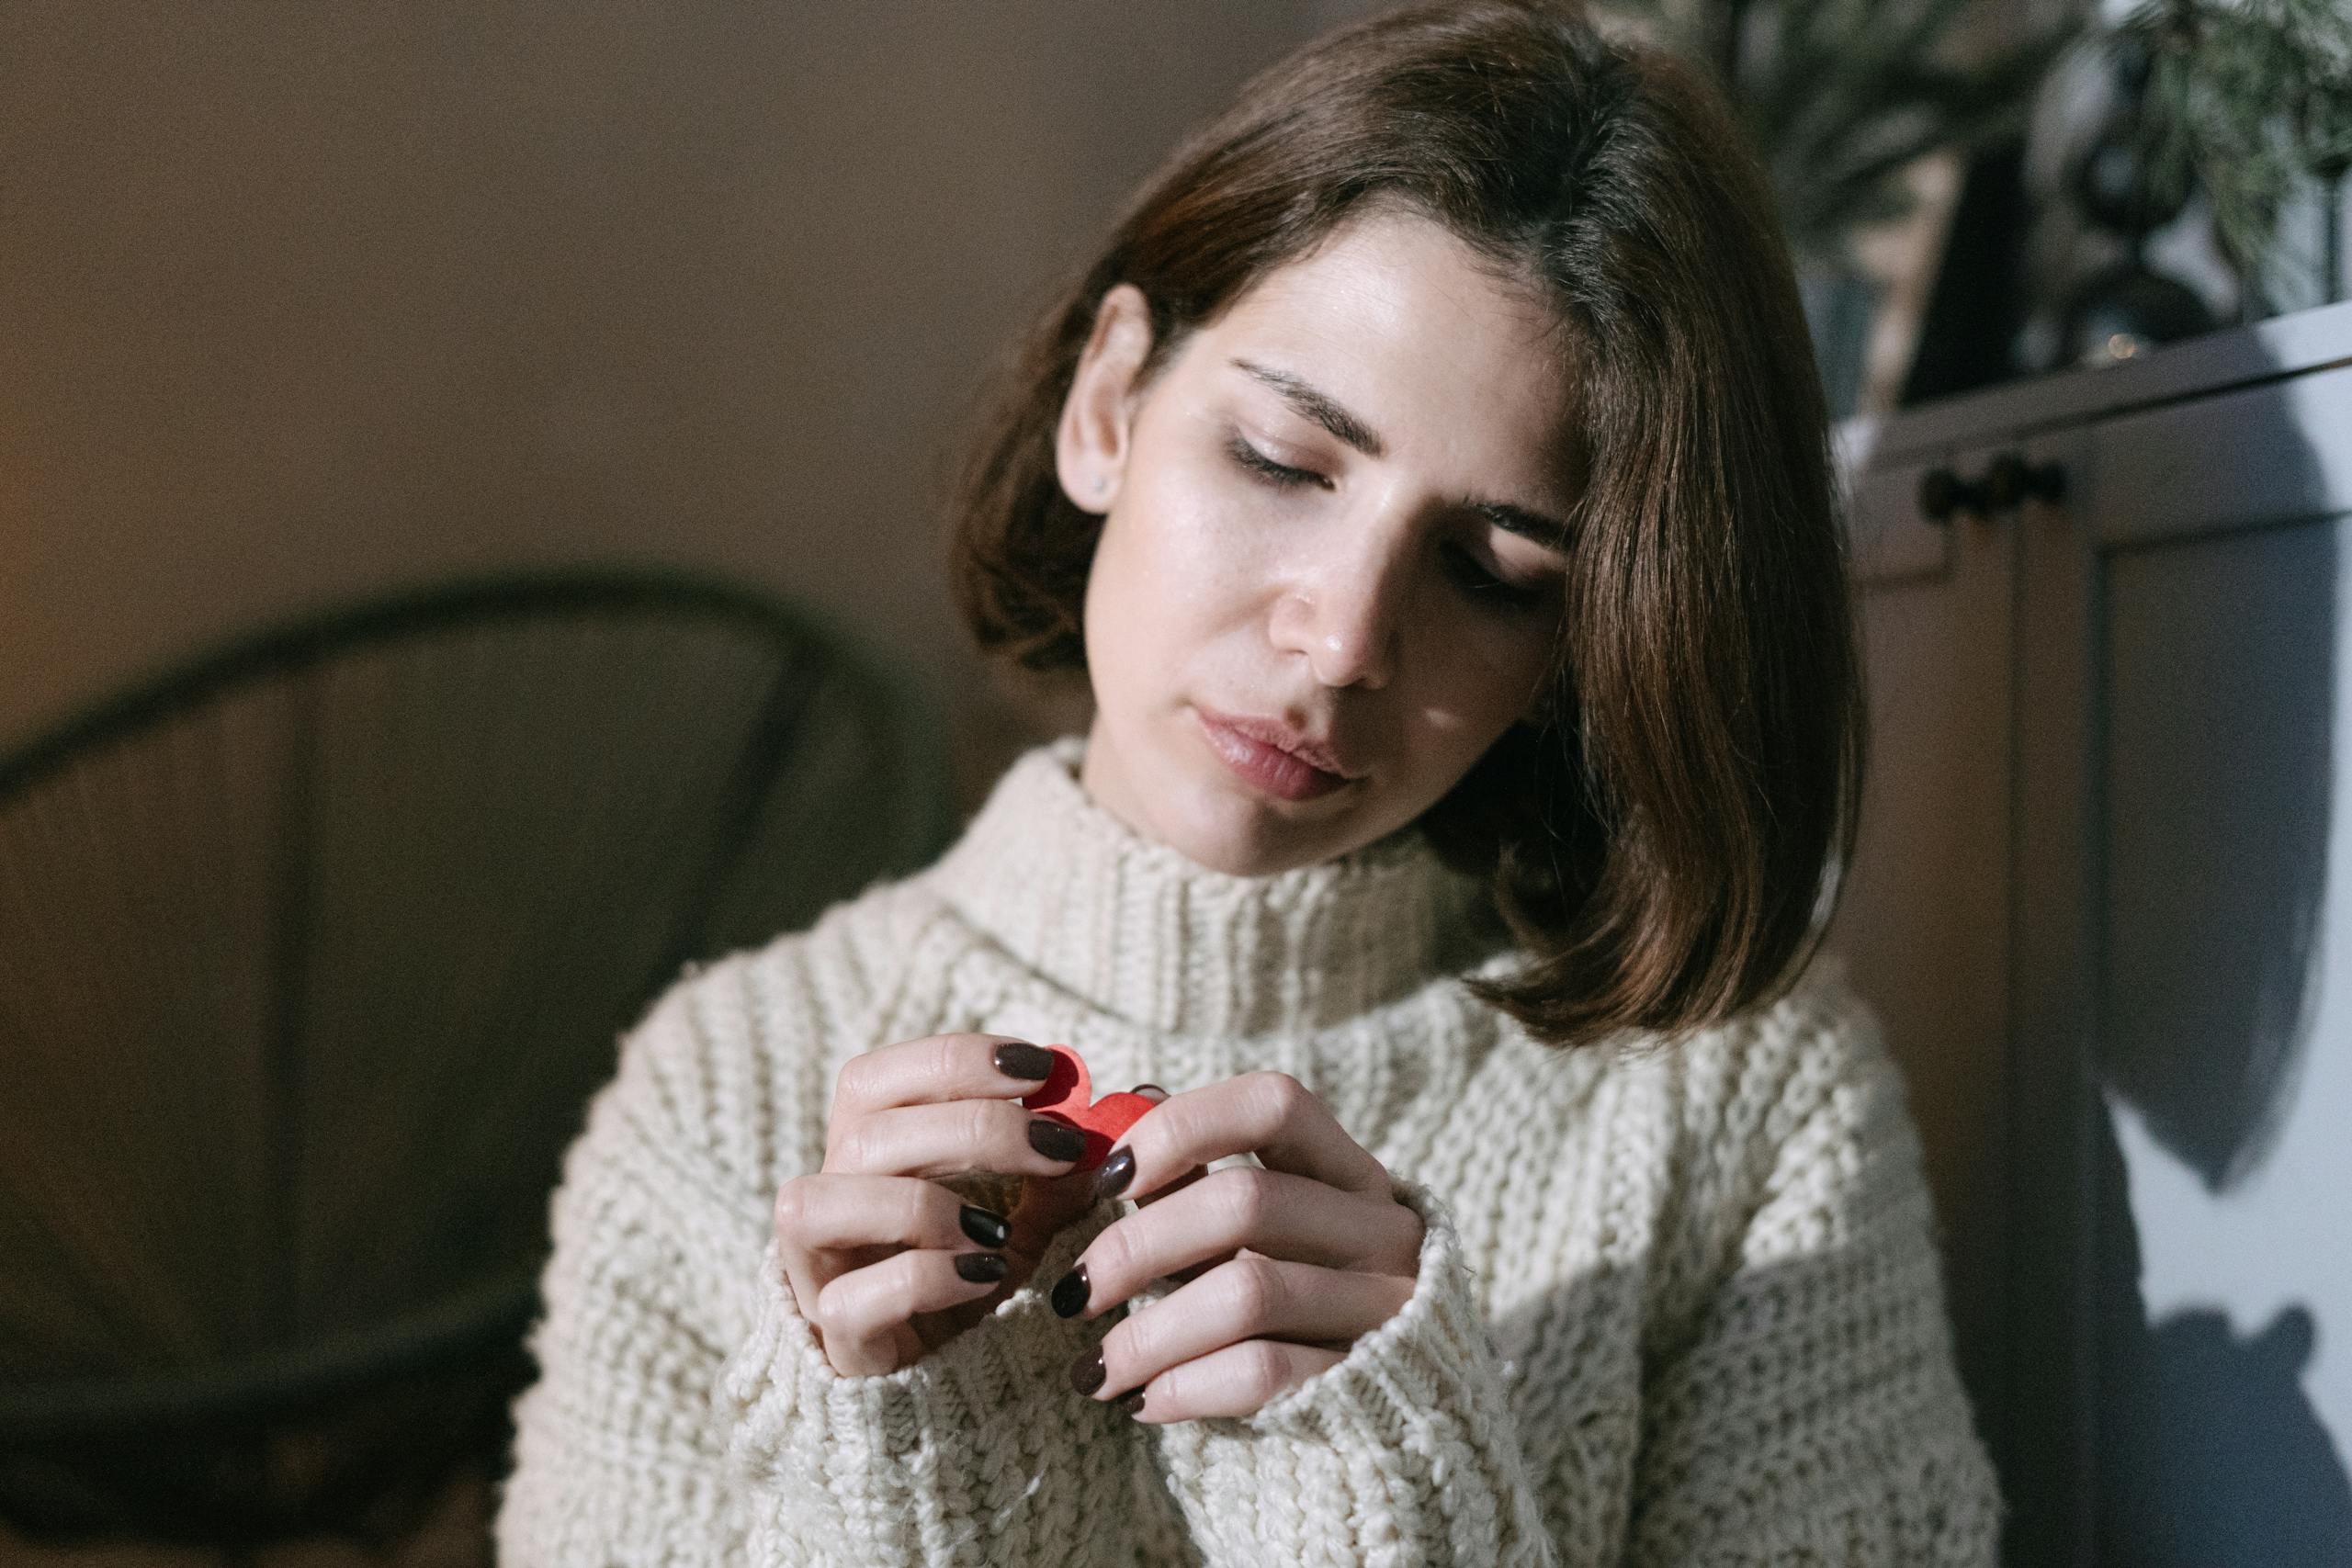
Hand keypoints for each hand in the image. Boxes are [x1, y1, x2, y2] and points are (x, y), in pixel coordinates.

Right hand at [773, 1032, 1109, 1376]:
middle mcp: (827, 1204)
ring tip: (998, 1231)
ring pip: (818, 1203)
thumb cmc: (981, 1285)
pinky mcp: (835, 1344)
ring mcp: (818, 1275)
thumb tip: (1126, 1109)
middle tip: (1056, 1149)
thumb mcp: (1029, 1222)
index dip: (952, 1060)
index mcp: (864, 1158)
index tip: (1041, 1070)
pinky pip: (852, 1299)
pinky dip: (925, 1279)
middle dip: (972, 1127)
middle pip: (864, 1132)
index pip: (871, 1078)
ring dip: (921, 1204)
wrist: (953, 1399)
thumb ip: (1060, 1172)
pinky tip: (985, 1279)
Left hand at [1049, 1071, 1423, 1421]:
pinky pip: (1263, 1373)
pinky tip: (1140, 1401)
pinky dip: (1185, 1387)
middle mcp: (1378, 1226)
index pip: (1274, 1104)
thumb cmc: (1299, 1289)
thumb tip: (1115, 1122)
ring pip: (1248, 1293)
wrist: (1400, 1402)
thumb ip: (1194, 1178)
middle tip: (1073, 1291)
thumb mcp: (1259, 1229)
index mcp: (1347, 1169)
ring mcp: (1381, 1304)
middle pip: (1246, 1202)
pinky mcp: (1363, 1377)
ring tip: (1093, 1368)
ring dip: (1148, 1334)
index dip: (1184, 1126)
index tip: (1111, 1176)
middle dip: (1137, 1245)